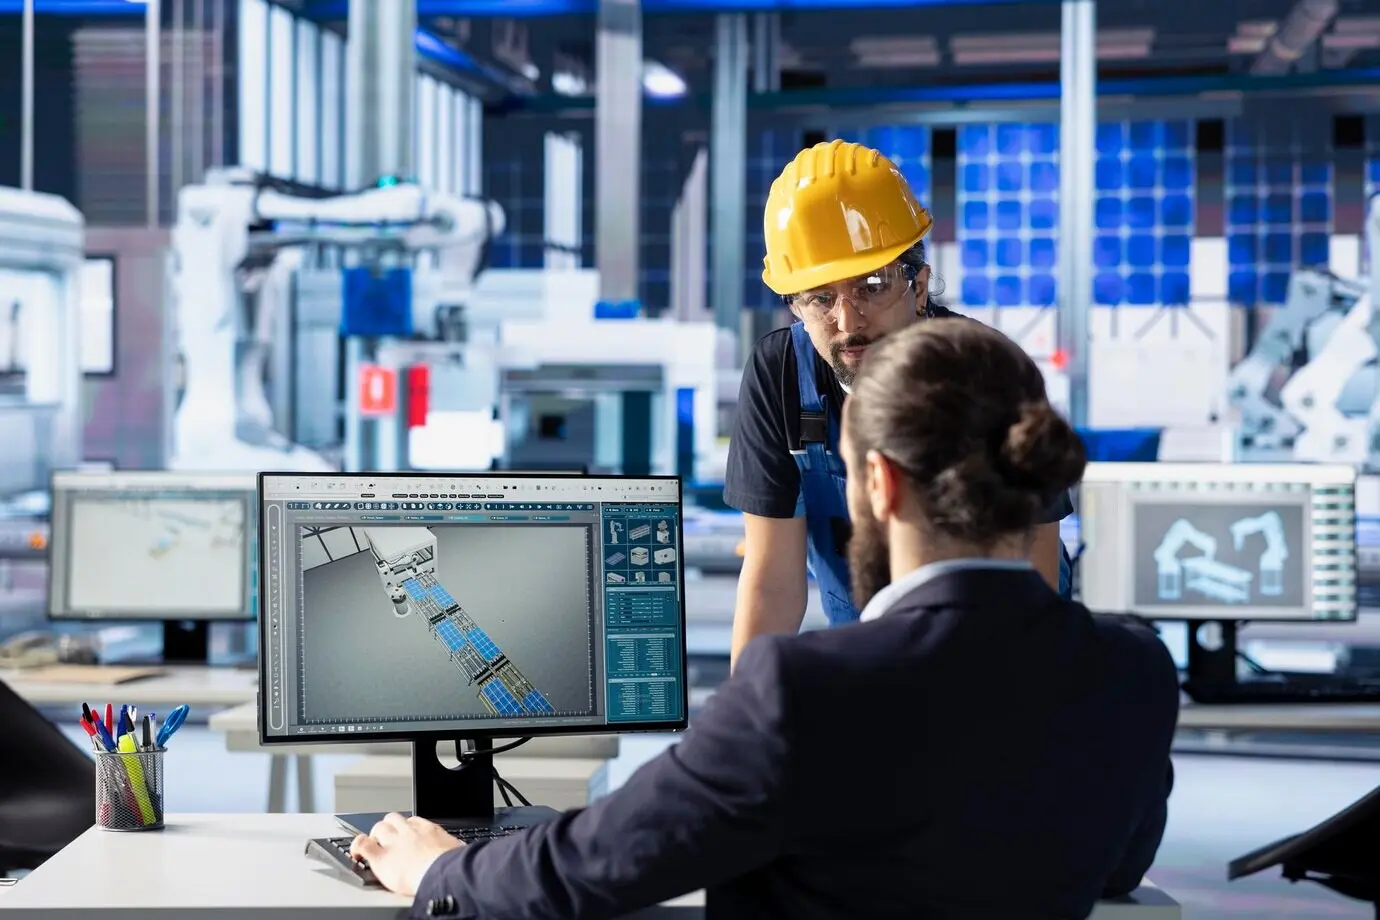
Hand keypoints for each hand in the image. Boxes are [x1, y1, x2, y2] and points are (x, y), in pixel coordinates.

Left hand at [350, 813, 464, 896]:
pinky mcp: (381, 857)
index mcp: (428, 830)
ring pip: (378, 828)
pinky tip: (357, 852)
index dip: (407, 829)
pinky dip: (358, 846)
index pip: (413, 821)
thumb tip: (459, 851)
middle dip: (389, 828)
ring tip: (375, 846)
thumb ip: (453, 848)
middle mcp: (409, 832)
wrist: (441, 874)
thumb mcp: (458, 850)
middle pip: (393, 819)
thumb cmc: (453, 866)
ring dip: (375, 836)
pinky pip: (363, 845)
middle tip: (389, 841)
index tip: (407, 836)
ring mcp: (394, 842)